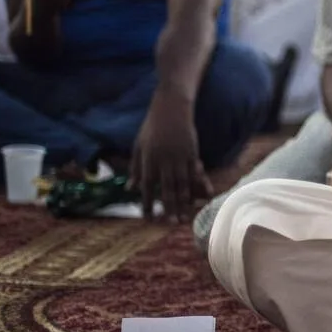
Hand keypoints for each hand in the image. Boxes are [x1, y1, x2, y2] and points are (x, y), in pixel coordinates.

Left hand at [129, 96, 209, 222]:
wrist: (171, 107)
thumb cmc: (152, 126)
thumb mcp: (138, 145)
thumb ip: (135, 168)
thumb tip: (129, 188)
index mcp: (148, 159)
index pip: (147, 185)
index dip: (147, 202)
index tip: (148, 218)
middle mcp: (164, 160)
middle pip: (167, 189)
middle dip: (169, 208)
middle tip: (170, 224)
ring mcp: (180, 157)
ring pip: (182, 184)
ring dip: (184, 202)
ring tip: (185, 217)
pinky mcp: (192, 152)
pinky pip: (195, 173)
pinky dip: (199, 185)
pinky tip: (202, 196)